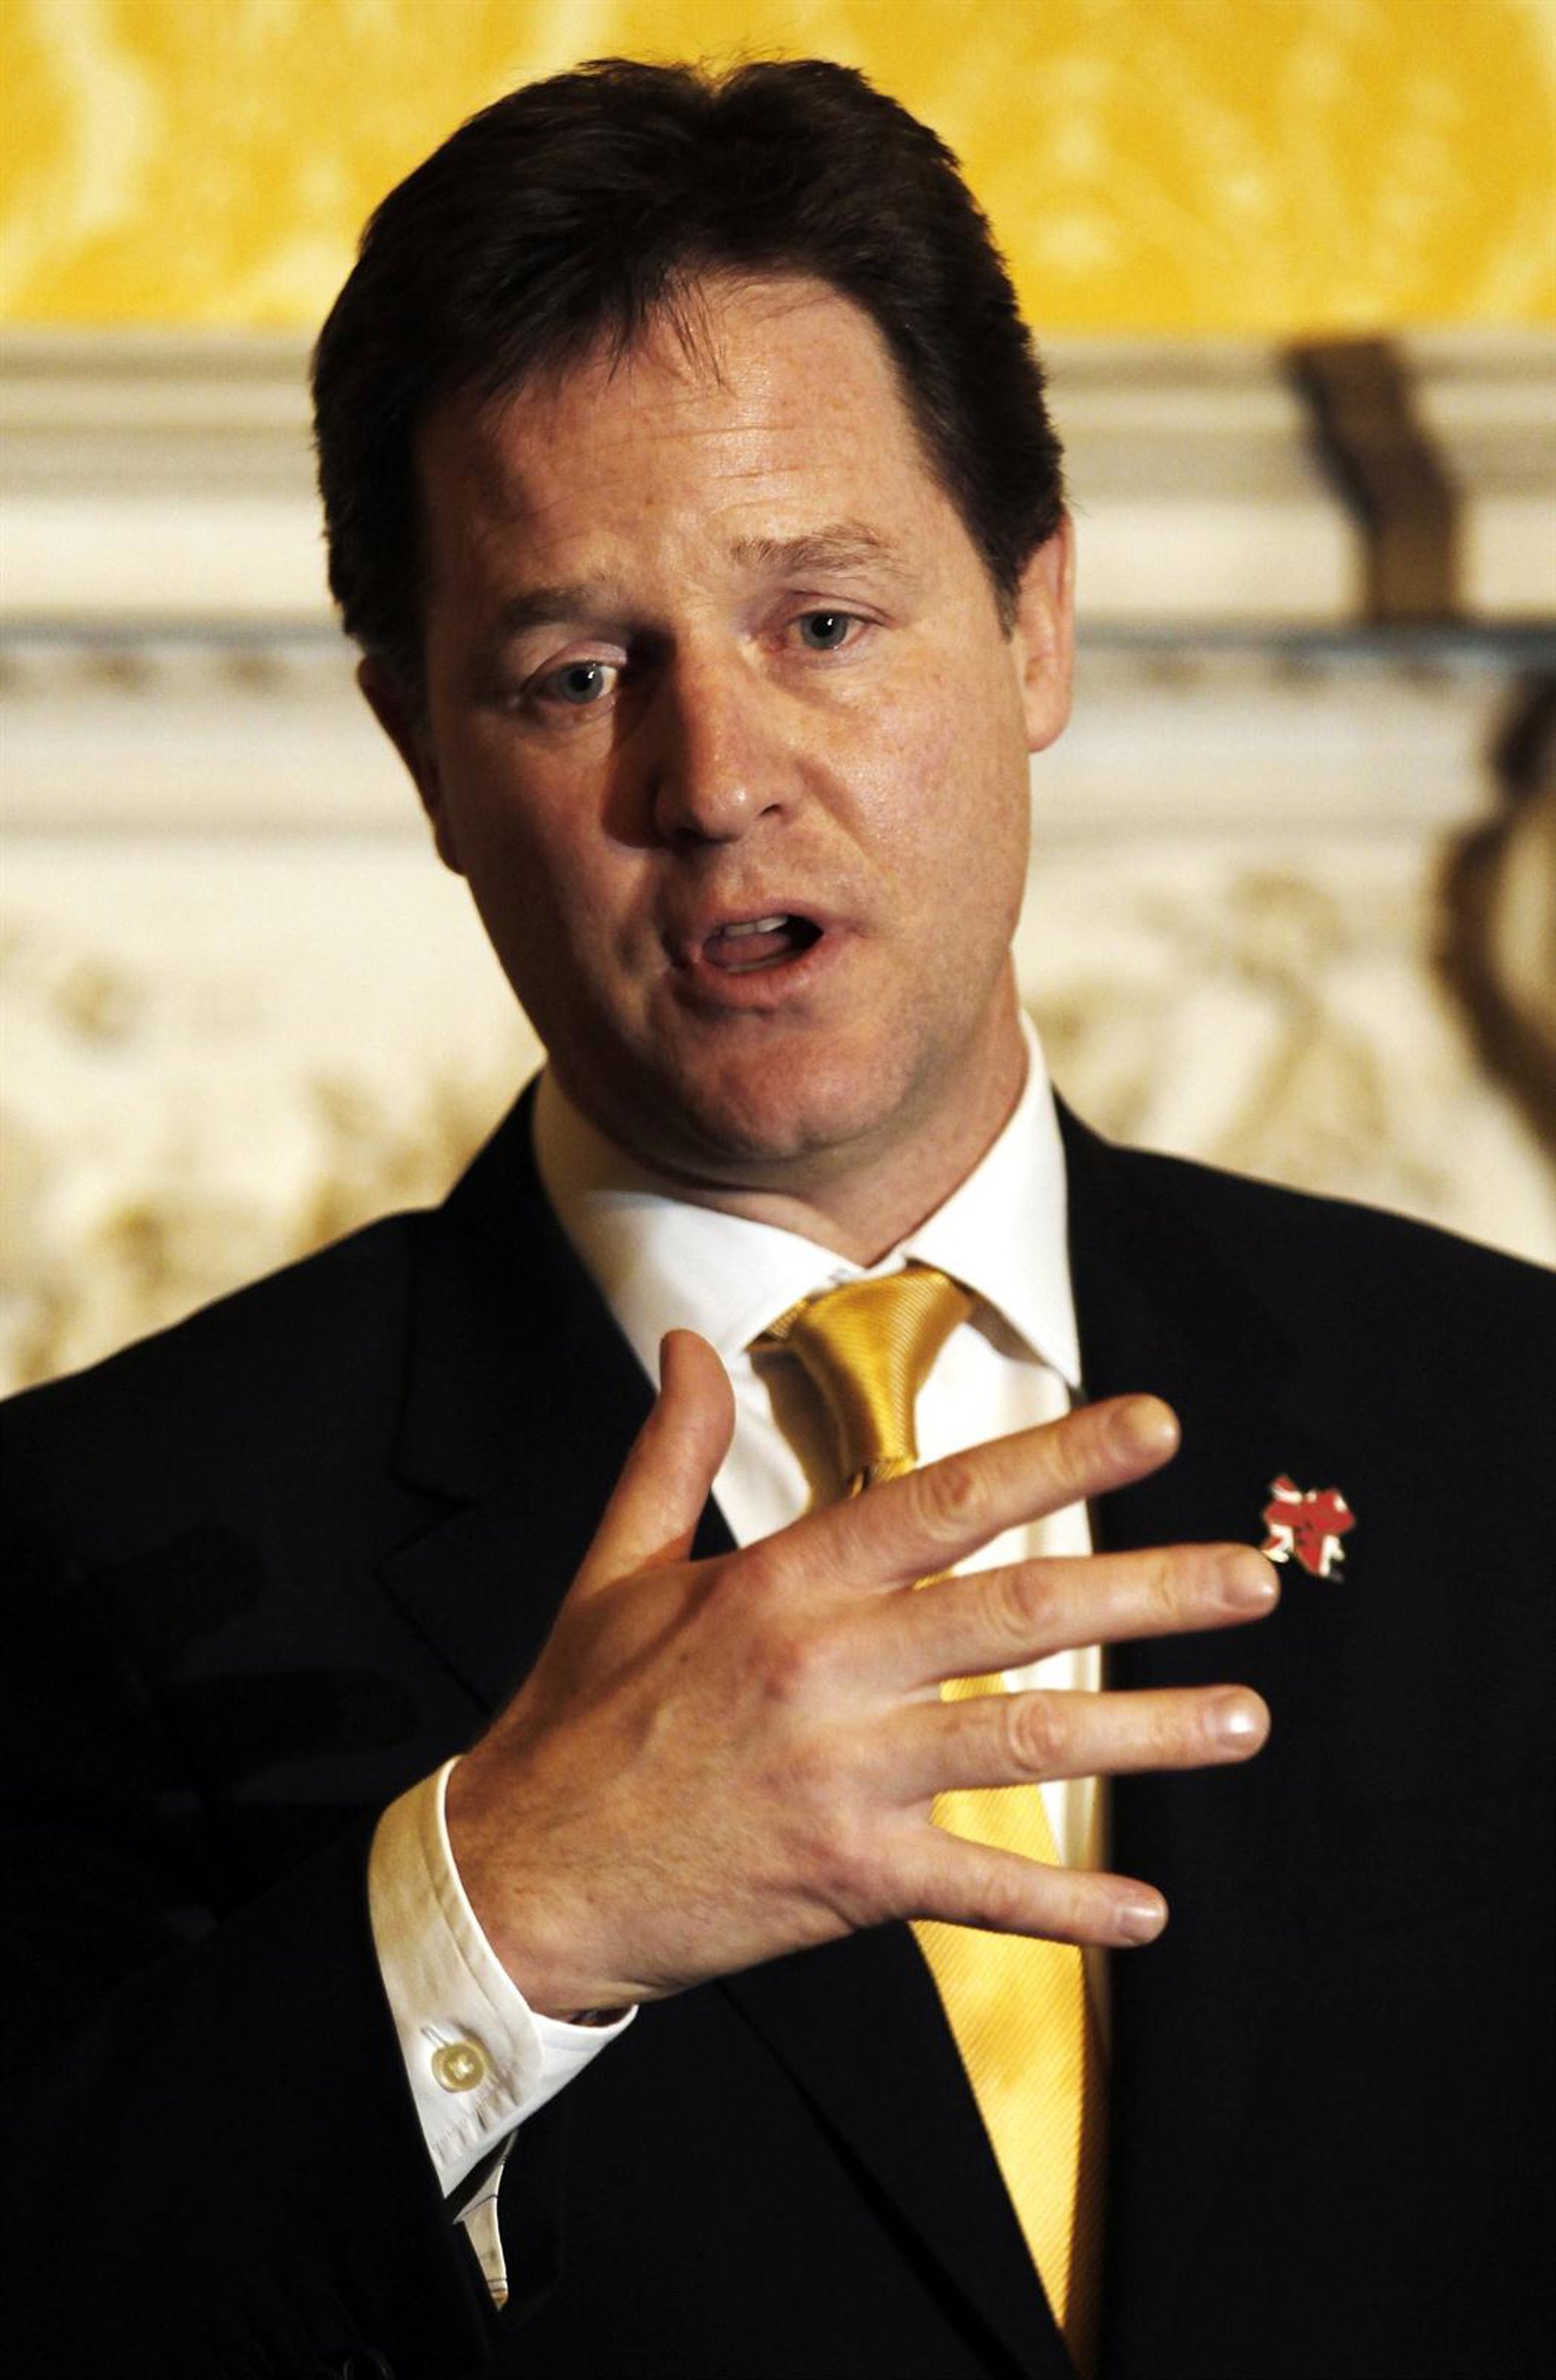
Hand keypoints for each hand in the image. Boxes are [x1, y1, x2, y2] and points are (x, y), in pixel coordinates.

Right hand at [445, 1329, 1276, 2015]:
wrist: (520, 1878)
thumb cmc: (577, 1717)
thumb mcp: (617, 1569)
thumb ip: (674, 1453)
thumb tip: (688, 1343)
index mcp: (780, 1584)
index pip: (943, 1501)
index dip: (1057, 1456)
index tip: (1157, 1424)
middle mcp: (823, 1668)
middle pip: (1017, 1615)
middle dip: (1148, 1590)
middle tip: (1255, 1577)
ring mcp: (841, 1777)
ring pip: (1024, 1741)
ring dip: (1147, 1733)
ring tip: (1245, 1718)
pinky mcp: (847, 1879)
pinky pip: (978, 1888)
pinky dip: (1066, 1906)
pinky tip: (1146, 1918)